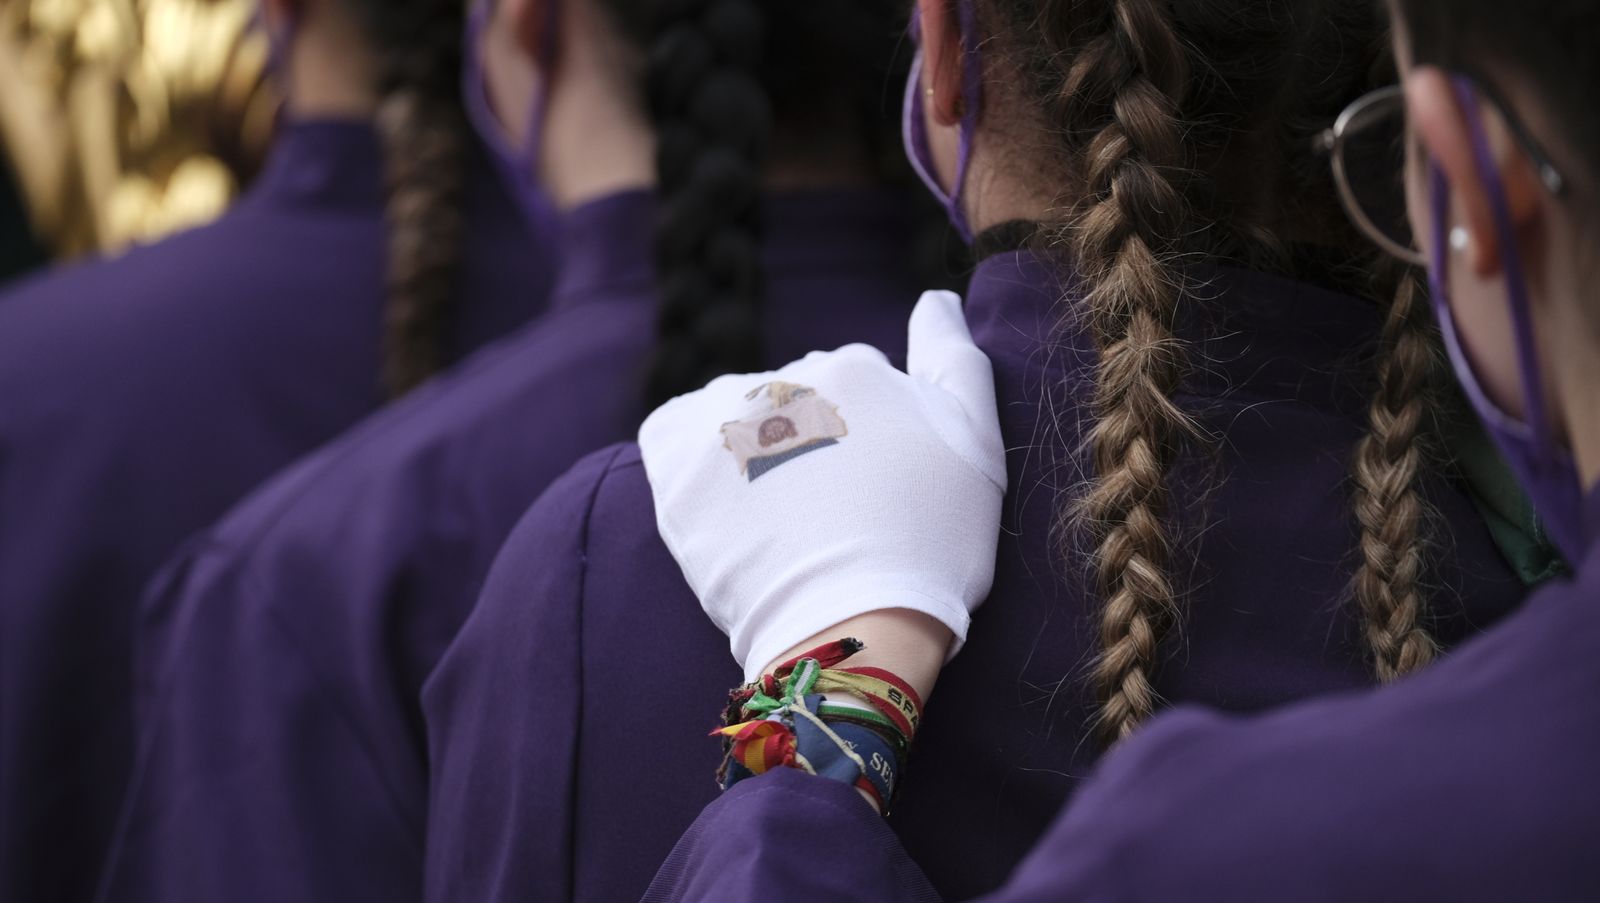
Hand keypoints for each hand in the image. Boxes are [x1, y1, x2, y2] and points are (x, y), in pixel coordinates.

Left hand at [640, 291, 1006, 682]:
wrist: (857, 625)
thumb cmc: (933, 546)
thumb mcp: (978, 443)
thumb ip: (955, 359)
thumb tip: (934, 298)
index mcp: (858, 368)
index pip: (855, 386)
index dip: (867, 440)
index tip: (874, 491)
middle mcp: (786, 377)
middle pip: (794, 398)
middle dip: (808, 442)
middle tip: (828, 515)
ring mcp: (725, 417)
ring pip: (736, 414)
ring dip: (750, 448)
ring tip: (774, 518)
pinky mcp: (675, 459)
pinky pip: (672, 433)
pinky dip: (692, 459)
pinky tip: (722, 502)